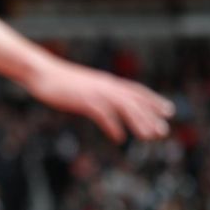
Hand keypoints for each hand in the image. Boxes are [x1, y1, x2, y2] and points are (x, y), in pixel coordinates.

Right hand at [23, 57, 174, 141]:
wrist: (40, 72)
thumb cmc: (57, 80)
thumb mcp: (82, 86)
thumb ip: (95, 93)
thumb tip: (102, 104)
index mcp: (106, 81)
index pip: (136, 90)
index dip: (153, 100)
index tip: (169, 110)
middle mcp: (105, 85)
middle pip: (134, 101)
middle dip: (151, 116)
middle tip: (163, 131)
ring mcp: (95, 92)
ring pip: (124, 107)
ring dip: (138, 122)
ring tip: (149, 137)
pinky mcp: (84, 100)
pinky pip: (103, 114)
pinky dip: (113, 126)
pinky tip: (119, 138)